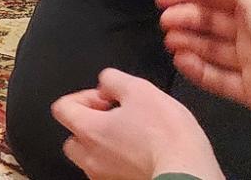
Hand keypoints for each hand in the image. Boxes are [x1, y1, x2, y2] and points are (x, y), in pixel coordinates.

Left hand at [52, 69, 225, 179]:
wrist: (189, 173)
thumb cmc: (167, 137)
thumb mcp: (140, 89)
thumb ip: (113, 80)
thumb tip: (105, 82)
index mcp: (89, 130)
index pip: (62, 108)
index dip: (83, 97)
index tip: (105, 98)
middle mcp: (91, 158)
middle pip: (73, 136)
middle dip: (91, 124)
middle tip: (117, 118)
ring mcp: (105, 176)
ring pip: (91, 157)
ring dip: (105, 144)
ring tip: (133, 136)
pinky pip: (111, 171)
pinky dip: (120, 162)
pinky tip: (142, 154)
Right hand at [156, 0, 250, 128]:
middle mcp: (250, 31)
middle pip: (210, 20)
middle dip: (185, 17)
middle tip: (165, 21)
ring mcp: (249, 61)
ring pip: (210, 48)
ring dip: (188, 42)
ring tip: (170, 41)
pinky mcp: (248, 89)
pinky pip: (216, 78)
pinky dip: (197, 70)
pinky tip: (181, 61)